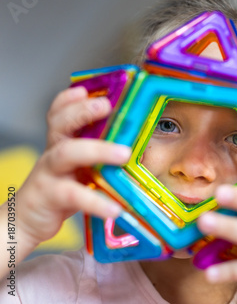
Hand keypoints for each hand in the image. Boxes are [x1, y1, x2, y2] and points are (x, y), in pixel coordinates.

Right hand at [15, 86, 128, 247]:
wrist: (26, 221)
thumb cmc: (60, 189)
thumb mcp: (78, 168)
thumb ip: (98, 155)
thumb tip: (135, 146)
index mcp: (61, 143)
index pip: (59, 114)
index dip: (69, 100)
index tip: (86, 90)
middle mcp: (53, 153)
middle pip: (61, 125)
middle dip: (82, 112)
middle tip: (105, 105)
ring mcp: (50, 174)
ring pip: (67, 154)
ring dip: (97, 150)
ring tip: (123, 153)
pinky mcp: (52, 197)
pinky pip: (75, 196)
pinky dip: (96, 202)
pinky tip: (115, 208)